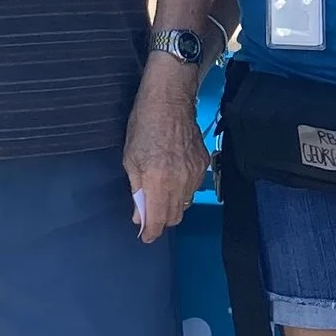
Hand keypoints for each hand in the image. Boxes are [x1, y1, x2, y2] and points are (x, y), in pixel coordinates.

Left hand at [123, 58, 208, 241]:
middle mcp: (180, 182)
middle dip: (161, 220)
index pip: (158, 220)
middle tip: (149, 213)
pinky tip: (174, 178)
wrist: (170, 99)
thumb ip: (136, 190)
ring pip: (186, 204)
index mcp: (158, 181)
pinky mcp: (204, 164)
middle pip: (174, 216)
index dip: (151, 232)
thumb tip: (139, 215)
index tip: (145, 236)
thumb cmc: (144, 125)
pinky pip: (194, 188)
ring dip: (173, 205)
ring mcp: (195, 173)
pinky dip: (183, 190)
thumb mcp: (130, 159)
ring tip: (161, 193)